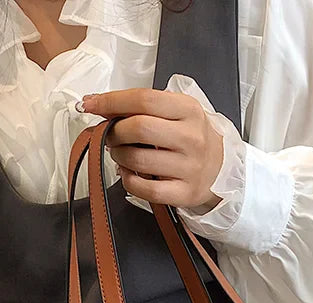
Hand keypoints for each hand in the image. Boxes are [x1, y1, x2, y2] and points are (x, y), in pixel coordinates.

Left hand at [80, 88, 224, 210]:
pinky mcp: (184, 193)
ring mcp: (189, 168)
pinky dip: (129, 180)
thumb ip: (144, 107)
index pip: (144, 99)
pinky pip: (145, 189)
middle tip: (110, 135)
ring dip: (118, 155)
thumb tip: (100, 106)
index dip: (111, 101)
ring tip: (121, 153)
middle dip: (114, 131)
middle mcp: (191, 138)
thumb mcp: (177, 113)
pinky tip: (129, 173)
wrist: (222, 169)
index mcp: (189, 110)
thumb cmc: (192, 137)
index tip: (90, 104)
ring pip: (137, 159)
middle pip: (139, 128)